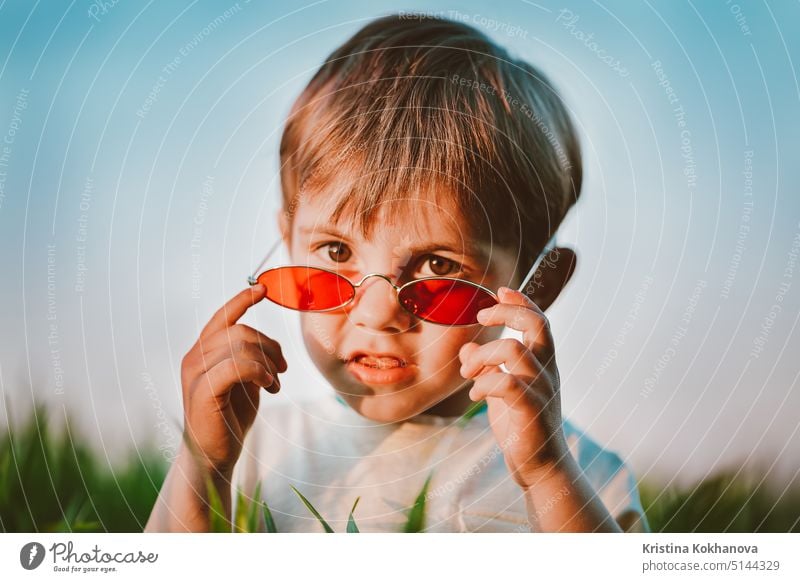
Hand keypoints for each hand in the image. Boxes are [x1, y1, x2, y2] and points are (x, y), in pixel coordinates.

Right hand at [181, 284, 286, 476]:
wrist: (214, 456)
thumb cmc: (230, 418)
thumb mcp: (244, 382)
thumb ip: (249, 359)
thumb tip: (267, 344)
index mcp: (202, 352)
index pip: (222, 317)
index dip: (242, 300)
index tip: (263, 289)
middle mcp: (194, 358)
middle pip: (240, 330)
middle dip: (270, 346)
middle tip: (282, 369)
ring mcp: (195, 374)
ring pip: (241, 346)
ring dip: (267, 362)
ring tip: (275, 384)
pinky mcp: (202, 391)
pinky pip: (237, 366)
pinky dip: (260, 371)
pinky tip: (269, 386)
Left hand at [459, 286, 568, 489]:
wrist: (540, 467)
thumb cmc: (521, 426)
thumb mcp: (501, 391)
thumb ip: (487, 367)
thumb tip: (468, 348)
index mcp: (542, 363)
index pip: (539, 320)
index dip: (521, 301)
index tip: (500, 291)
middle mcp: (547, 371)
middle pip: (537, 324)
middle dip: (507, 313)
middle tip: (480, 317)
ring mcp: (542, 390)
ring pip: (514, 350)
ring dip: (483, 356)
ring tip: (468, 373)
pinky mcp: (531, 411)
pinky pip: (507, 384)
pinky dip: (484, 384)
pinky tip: (475, 396)